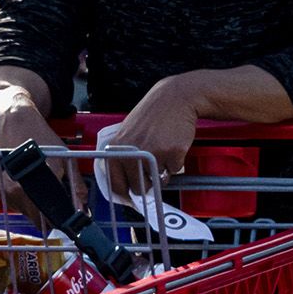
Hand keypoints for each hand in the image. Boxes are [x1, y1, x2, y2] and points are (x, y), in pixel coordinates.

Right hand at [0, 100, 87, 226]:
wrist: (15, 122)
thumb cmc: (41, 137)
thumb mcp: (64, 158)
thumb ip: (75, 184)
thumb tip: (83, 208)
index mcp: (37, 184)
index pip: (49, 219)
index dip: (58, 223)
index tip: (65, 222)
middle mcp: (18, 190)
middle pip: (36, 220)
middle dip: (47, 217)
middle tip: (54, 206)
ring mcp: (6, 190)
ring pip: (24, 213)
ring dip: (34, 209)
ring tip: (39, 189)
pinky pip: (14, 204)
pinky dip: (22, 200)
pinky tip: (27, 185)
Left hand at [103, 75, 201, 205]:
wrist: (176, 98)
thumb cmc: (152, 115)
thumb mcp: (126, 133)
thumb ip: (122, 156)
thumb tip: (124, 185)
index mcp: (117, 149)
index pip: (116, 184)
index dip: (125, 193)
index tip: (130, 196)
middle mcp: (132, 153)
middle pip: (139, 188)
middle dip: (147, 185)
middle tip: (151, 172)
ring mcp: (153, 153)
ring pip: (158, 181)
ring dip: (161, 173)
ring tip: (162, 151)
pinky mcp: (172, 153)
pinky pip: (174, 171)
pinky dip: (175, 163)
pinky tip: (172, 145)